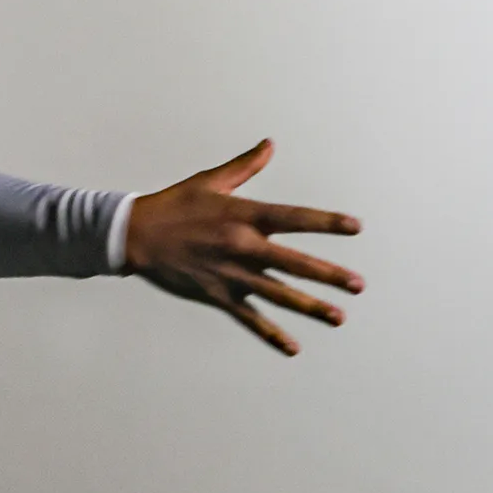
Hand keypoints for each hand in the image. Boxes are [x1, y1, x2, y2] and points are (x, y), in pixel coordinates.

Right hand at [124, 139, 362, 354]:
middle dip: (329, 275)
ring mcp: (232, 274)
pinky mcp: (218, 295)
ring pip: (279, 294)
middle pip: (295, 263)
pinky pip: (250, 318)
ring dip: (310, 306)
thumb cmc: (173, 206)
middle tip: (358, 285)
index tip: (355, 228)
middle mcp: (243, 246)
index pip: (295, 219)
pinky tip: (293, 347)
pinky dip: (272, 334)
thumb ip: (245, 167)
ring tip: (339, 317)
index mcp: (244, 215)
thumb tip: (270, 145)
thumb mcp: (210, 181)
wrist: (134, 236)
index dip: (327, 223)